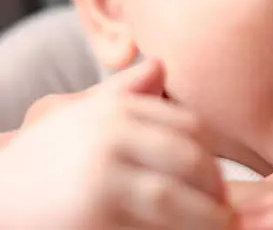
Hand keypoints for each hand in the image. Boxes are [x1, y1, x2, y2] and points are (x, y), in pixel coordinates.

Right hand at [0, 60, 231, 229]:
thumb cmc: (42, 159)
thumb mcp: (75, 116)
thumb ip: (120, 92)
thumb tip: (161, 64)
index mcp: (115, 110)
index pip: (191, 126)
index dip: (213, 155)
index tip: (218, 178)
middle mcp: (111, 138)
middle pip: (191, 161)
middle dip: (216, 189)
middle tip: (225, 210)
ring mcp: (101, 180)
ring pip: (175, 201)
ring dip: (205, 220)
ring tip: (218, 228)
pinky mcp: (94, 217)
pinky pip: (150, 229)